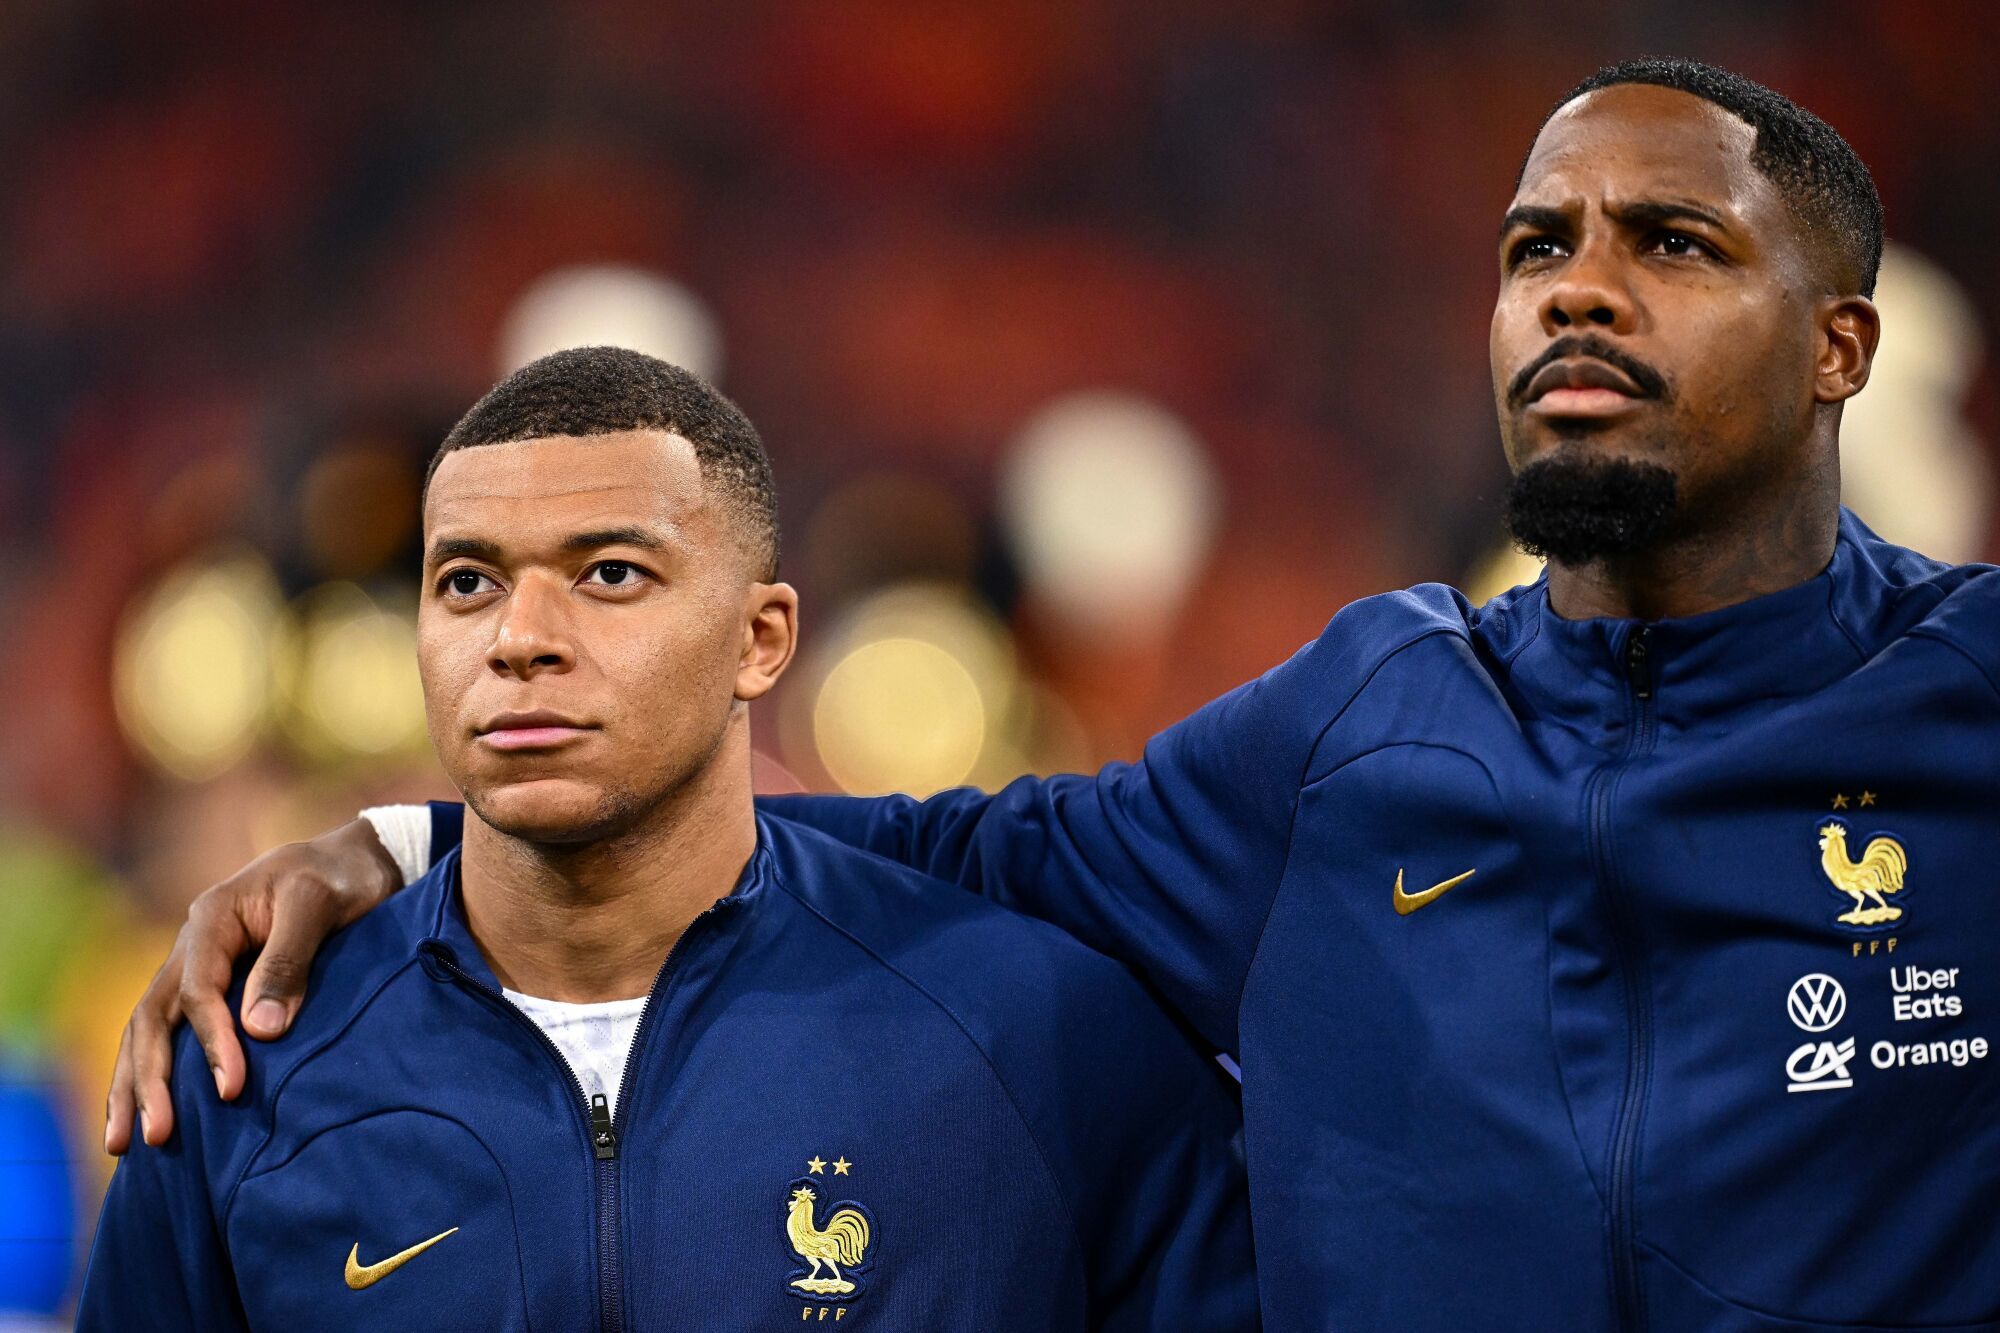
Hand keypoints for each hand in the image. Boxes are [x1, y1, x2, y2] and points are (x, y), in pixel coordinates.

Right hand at [104, 817, 402, 1153]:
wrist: (355, 860)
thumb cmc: (340, 878)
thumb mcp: (319, 904)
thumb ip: (289, 961)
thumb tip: (261, 1031)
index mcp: (212, 920)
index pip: (197, 993)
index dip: (212, 1044)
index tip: (232, 1090)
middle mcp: (193, 946)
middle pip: (152, 1018)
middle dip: (148, 1080)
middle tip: (153, 1137)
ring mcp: (197, 967)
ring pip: (148, 1031)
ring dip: (135, 1086)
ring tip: (124, 1145)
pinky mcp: (214, 987)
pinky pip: (172, 1033)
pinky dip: (154, 1072)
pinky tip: (147, 1114)